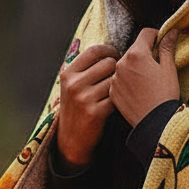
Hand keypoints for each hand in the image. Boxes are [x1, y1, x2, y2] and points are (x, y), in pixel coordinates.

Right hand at [56, 43, 119, 166]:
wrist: (71, 139)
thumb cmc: (76, 108)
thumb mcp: (72, 85)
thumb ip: (85, 68)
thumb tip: (107, 49)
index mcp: (68, 73)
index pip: (94, 50)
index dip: (109, 51)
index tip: (115, 56)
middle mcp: (74, 84)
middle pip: (108, 63)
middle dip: (118, 68)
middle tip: (120, 76)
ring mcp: (83, 99)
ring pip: (115, 80)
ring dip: (120, 85)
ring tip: (118, 91)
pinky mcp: (95, 113)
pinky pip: (116, 98)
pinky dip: (120, 100)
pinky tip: (117, 104)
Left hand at [110, 28, 179, 126]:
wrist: (155, 123)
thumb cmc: (165, 95)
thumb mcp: (169, 69)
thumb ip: (167, 47)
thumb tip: (171, 31)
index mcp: (136, 54)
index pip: (146, 33)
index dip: (156, 35)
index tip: (162, 42)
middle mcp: (121, 63)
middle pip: (134, 49)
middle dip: (145, 53)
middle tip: (157, 65)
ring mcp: (114, 78)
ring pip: (125, 64)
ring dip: (135, 67)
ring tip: (147, 81)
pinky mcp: (112, 91)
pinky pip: (119, 79)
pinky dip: (128, 80)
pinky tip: (138, 90)